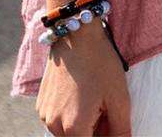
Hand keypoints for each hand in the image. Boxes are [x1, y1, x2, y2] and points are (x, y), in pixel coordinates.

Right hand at [36, 16, 130, 135]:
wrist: (76, 34)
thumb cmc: (100, 63)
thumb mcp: (118, 97)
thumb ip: (120, 130)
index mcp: (74, 128)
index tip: (111, 122)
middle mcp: (54, 126)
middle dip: (95, 132)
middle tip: (107, 110)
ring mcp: (45, 115)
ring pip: (67, 133)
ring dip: (82, 125)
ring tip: (96, 99)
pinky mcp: (41, 104)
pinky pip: (57, 120)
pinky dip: (71, 115)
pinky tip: (82, 93)